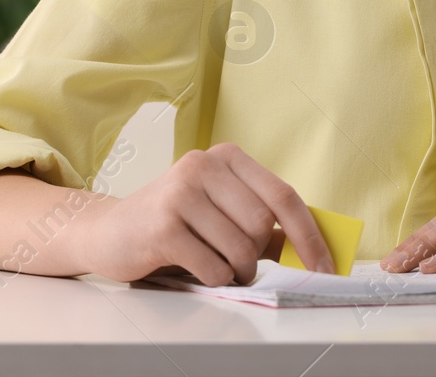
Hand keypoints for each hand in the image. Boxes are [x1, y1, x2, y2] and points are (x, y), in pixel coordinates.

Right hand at [78, 142, 334, 284]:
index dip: (309, 235)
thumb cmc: (174, 223)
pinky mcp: (163, 225)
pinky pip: (213, 267)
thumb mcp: (221, 214)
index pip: (284, 196)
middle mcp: (204, 166)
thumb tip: (312, 248)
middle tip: (237, 263)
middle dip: (256, 256)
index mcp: (226, 157)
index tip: (326, 267)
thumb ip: (265, 227)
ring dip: (235, 271)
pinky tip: (193, 267)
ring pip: (240, 249)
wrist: (109, 231)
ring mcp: (181, 193)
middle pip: (262, 225)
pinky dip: (213, 278)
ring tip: (214, 264)